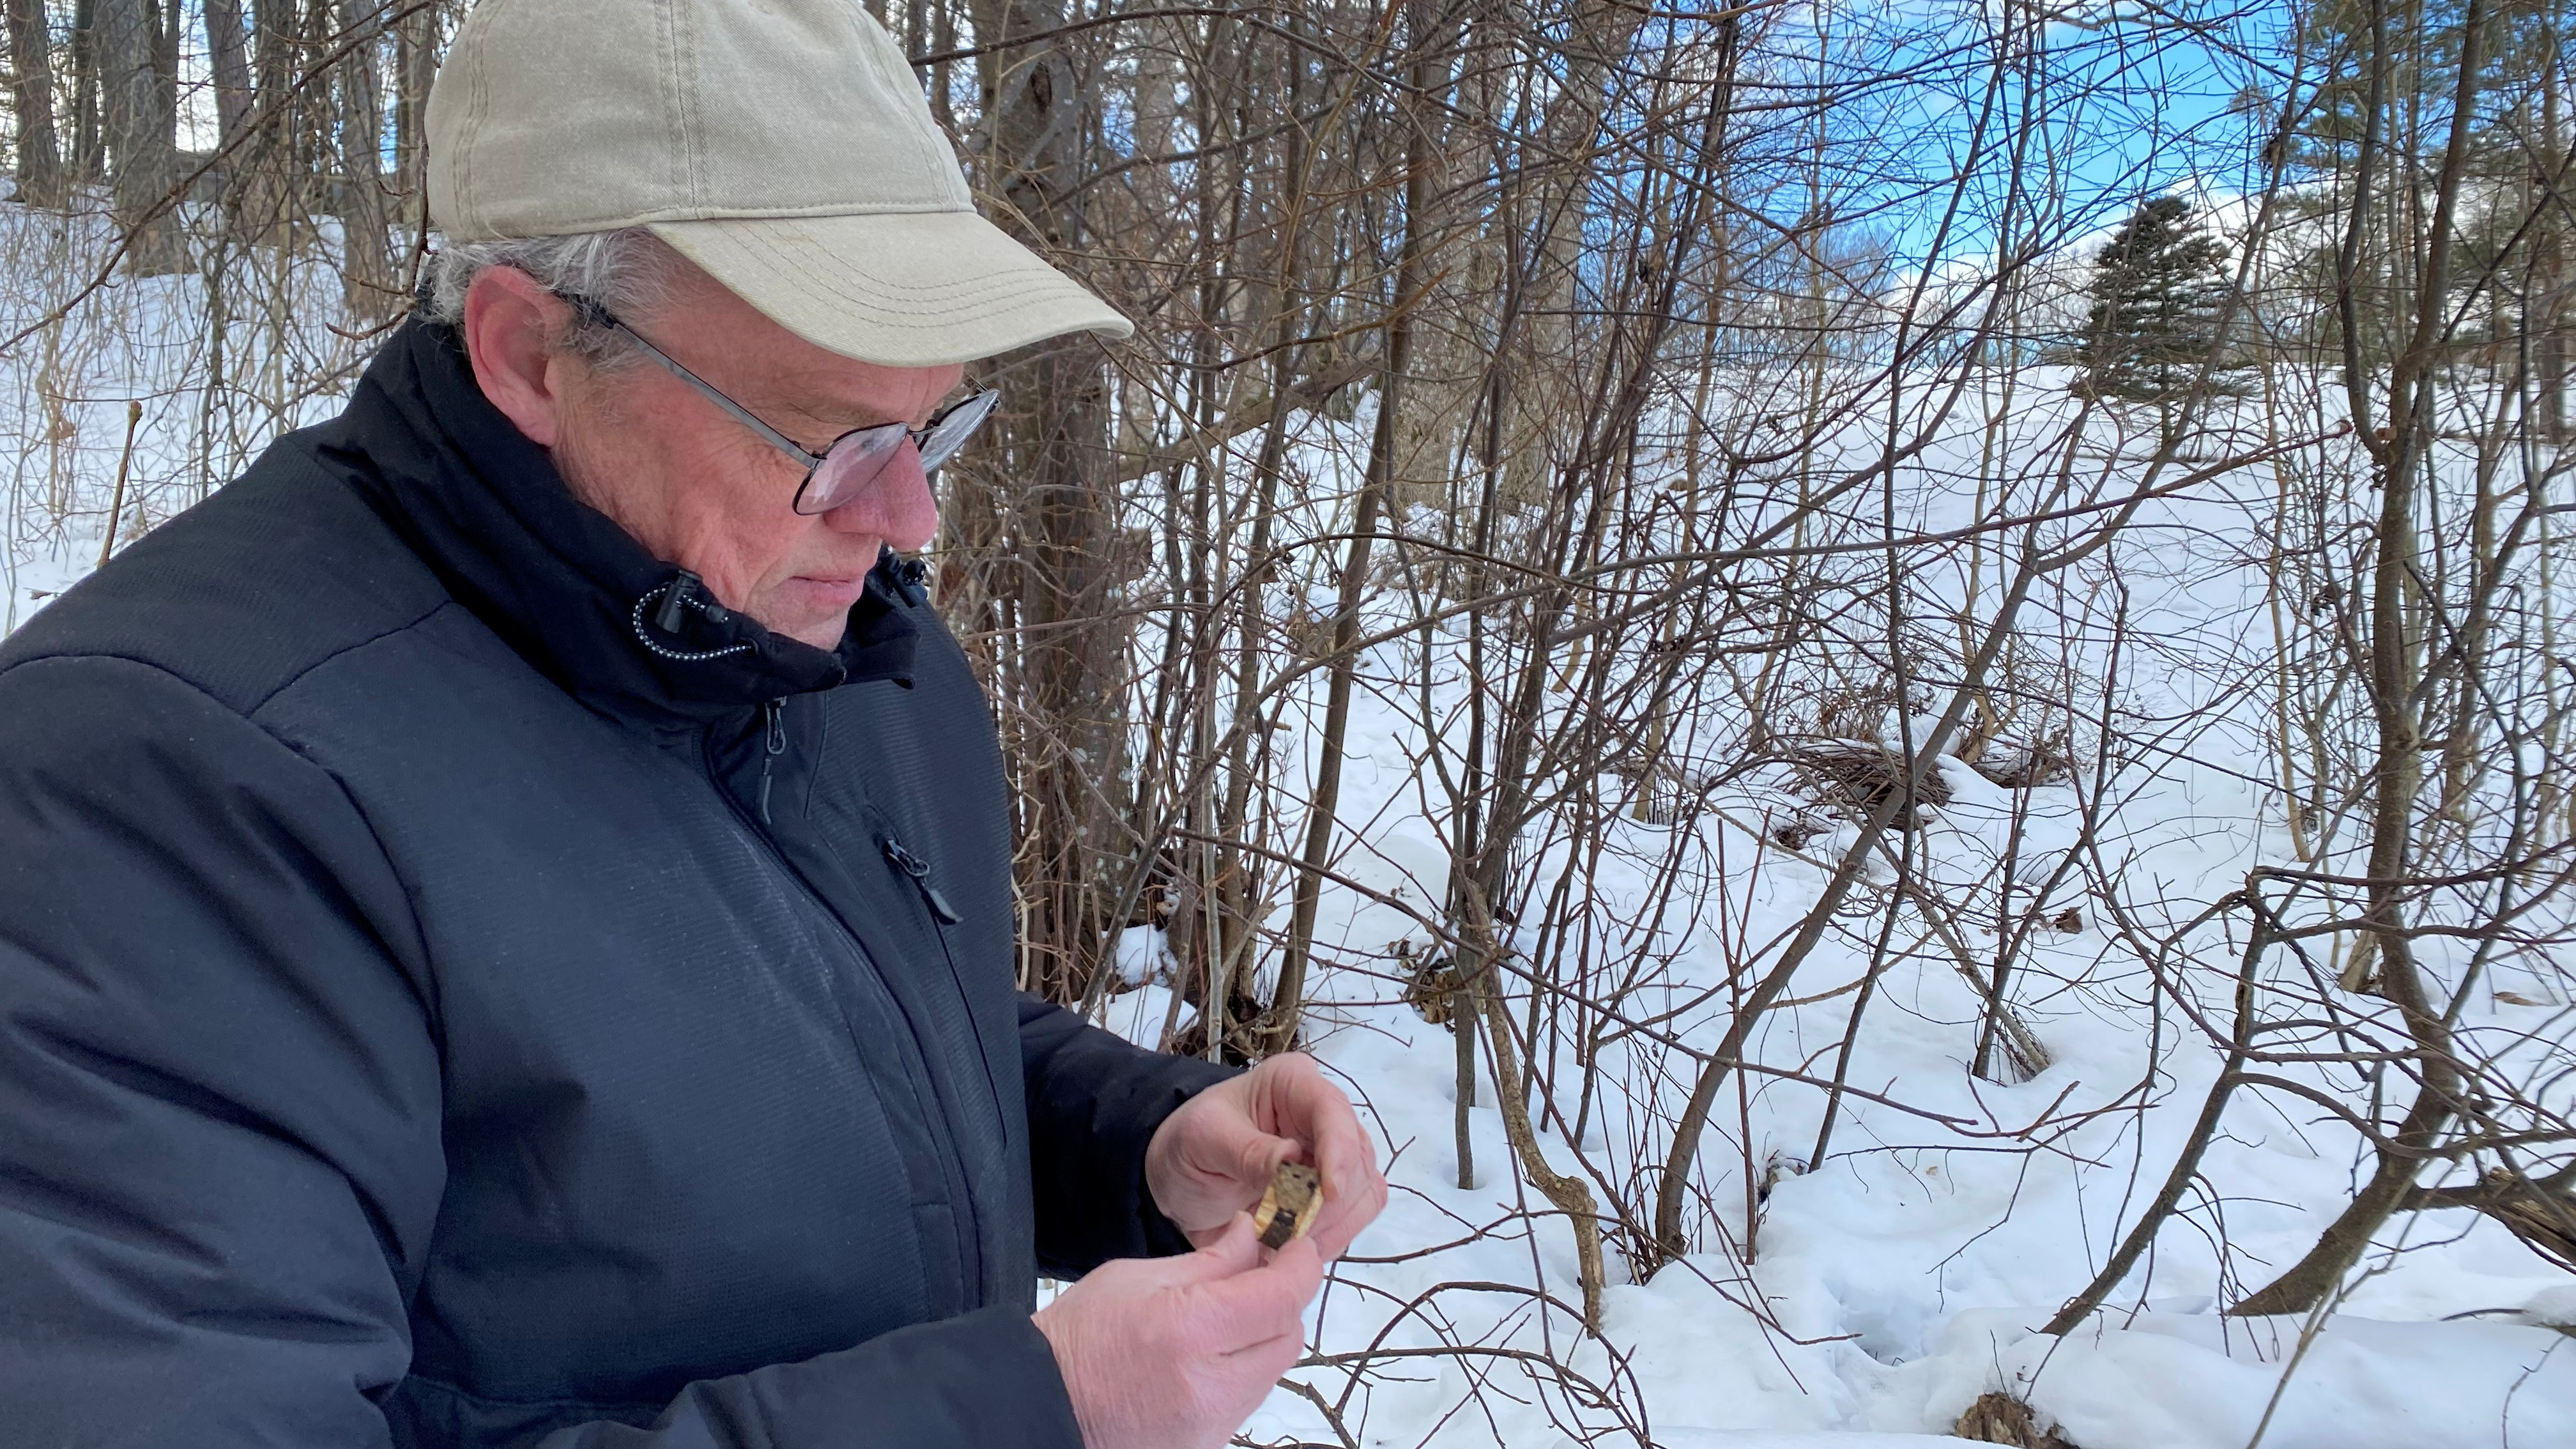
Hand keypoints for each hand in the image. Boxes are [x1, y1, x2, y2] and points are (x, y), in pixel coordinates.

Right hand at [1034, 1215, 1321, 1448]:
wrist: (1041, 1404)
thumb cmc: (1080, 1336)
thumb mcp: (1137, 1277)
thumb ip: (1208, 1260)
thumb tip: (1252, 1236)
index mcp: (1190, 1331)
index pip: (1279, 1299)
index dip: (1300, 1267)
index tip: (1298, 1246)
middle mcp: (1210, 1385)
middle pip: (1287, 1337)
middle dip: (1283, 1302)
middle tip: (1262, 1275)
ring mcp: (1211, 1424)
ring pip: (1273, 1370)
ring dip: (1265, 1336)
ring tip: (1228, 1315)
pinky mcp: (1207, 1444)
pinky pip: (1249, 1399)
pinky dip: (1245, 1369)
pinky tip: (1211, 1353)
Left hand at [1144, 1053, 1387, 1260]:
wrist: (1181, 1180)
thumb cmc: (1189, 1146)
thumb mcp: (1205, 1141)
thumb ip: (1248, 1152)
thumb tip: (1295, 1160)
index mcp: (1292, 1083)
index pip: (1332, 1111)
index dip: (1338, 1152)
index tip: (1328, 1194)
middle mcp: (1322, 1113)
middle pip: (1358, 1156)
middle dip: (1330, 1201)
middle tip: (1291, 1232)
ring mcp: (1334, 1153)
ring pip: (1365, 1190)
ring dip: (1332, 1224)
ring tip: (1287, 1241)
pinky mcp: (1335, 1190)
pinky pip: (1355, 1216)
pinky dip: (1333, 1236)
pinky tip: (1298, 1246)